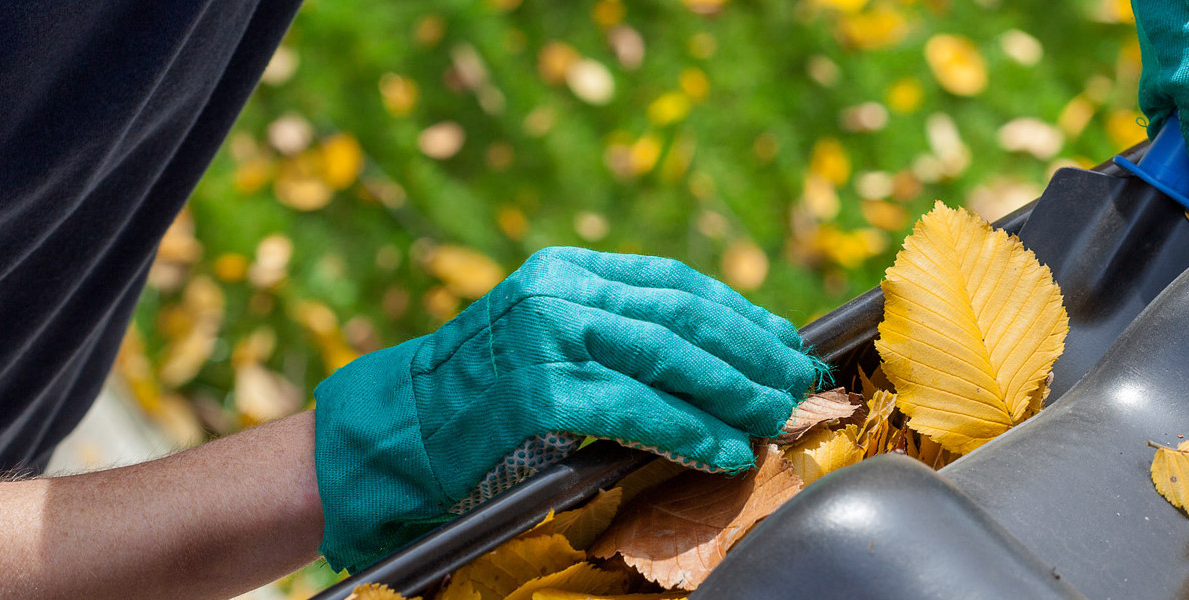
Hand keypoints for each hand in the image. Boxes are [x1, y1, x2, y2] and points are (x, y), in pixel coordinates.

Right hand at [311, 247, 823, 570]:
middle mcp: (558, 291)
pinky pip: (637, 411)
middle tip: (799, 381)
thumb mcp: (543, 341)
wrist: (390, 433)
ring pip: (669, 359)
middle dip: (752, 352)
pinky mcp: (540, 393)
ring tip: (777, 415)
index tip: (784, 341)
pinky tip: (726, 450)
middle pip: (684, 316)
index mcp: (565, 270)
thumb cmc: (474, 401)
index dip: (739, 313)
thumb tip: (711, 359)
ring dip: (735, 391)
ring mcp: (548, 338)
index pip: (675, 282)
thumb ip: (610, 334)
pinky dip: (691, 432)